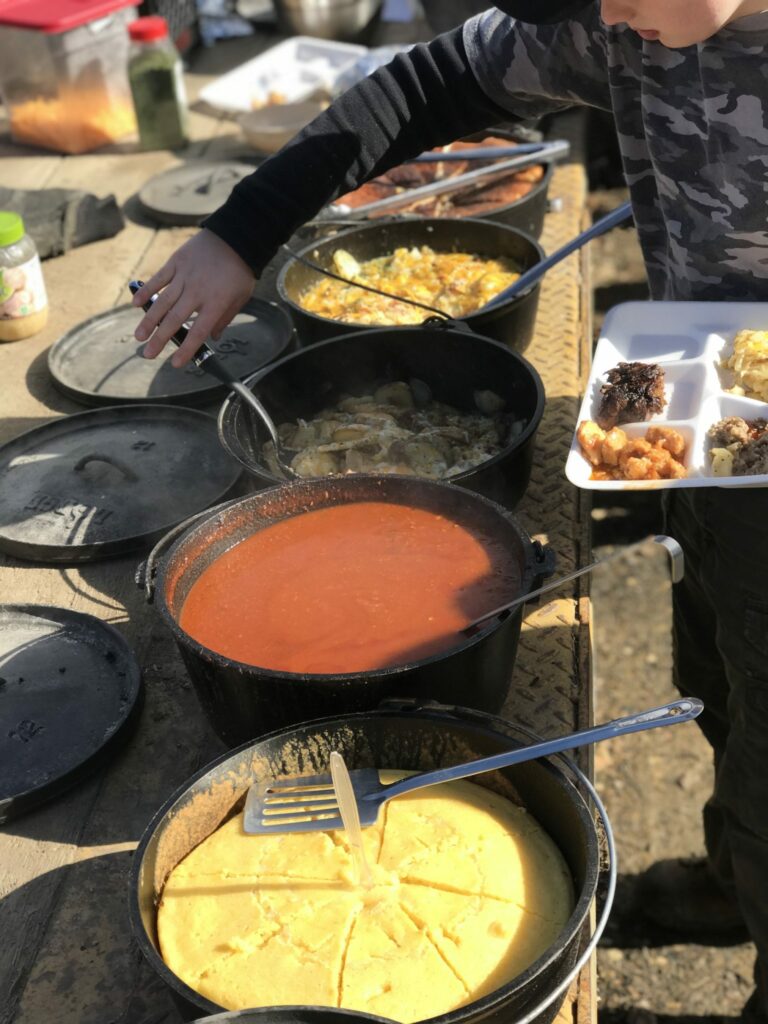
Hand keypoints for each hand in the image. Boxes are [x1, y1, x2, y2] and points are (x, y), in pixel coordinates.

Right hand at [132, 229, 254, 366]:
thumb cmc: (240, 270)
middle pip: (174, 320)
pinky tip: (135, 304)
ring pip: (162, 302)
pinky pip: (158, 278)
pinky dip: (146, 291)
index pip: (198, 332)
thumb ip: (225, 318)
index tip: (176, 363)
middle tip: (148, 355)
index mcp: (215, 303)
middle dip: (160, 340)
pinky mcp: (176, 262)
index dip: (186, 349)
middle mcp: (197, 292)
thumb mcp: (241, 298)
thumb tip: (213, 337)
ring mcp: (184, 276)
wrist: (236, 236)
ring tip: (139, 336)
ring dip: (148, 321)